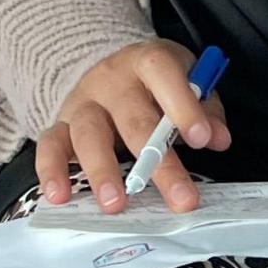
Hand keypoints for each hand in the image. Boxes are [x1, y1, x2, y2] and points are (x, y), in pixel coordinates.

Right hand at [37, 40, 228, 214]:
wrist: (107, 71)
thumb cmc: (154, 85)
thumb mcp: (186, 82)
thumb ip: (205, 109)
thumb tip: (218, 138)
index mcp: (147, 62)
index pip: (162, 73)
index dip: (183, 104)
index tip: (202, 139)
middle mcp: (111, 81)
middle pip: (133, 119)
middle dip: (158, 162)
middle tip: (180, 199)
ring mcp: (82, 103)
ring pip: (89, 134)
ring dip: (103, 171)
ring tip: (116, 205)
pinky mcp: (60, 125)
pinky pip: (49, 145)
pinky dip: (52, 171)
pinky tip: (60, 196)